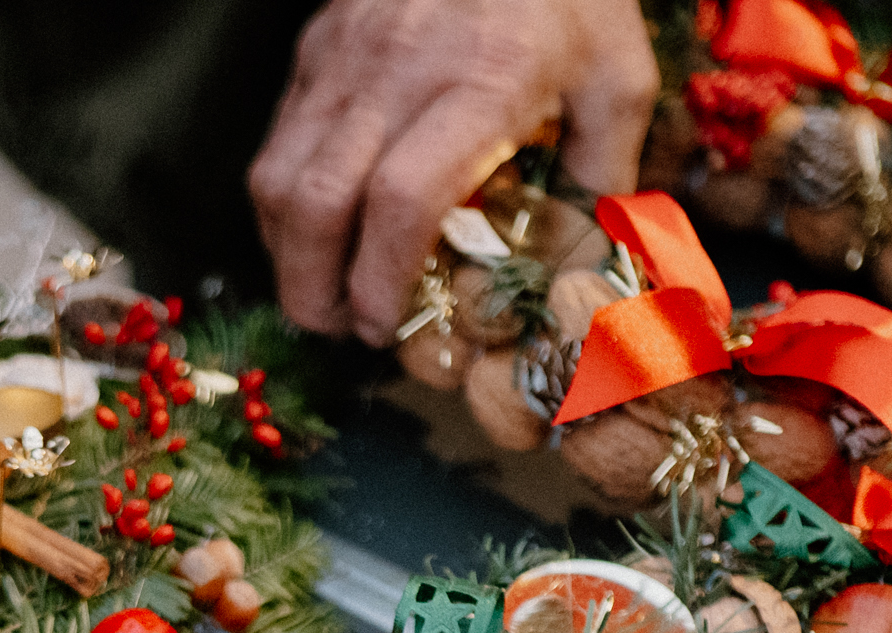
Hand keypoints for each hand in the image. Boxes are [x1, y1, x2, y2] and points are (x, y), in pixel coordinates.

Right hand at [248, 0, 659, 347]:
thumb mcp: (617, 80)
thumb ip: (598, 179)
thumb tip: (575, 274)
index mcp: (481, 81)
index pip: (399, 198)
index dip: (379, 279)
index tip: (387, 324)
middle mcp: (397, 69)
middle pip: (313, 201)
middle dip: (313, 288)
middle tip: (343, 326)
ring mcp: (344, 56)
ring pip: (275, 176)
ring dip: (287, 253)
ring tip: (323, 289)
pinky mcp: (316, 47)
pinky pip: (277, 141)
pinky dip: (285, 203)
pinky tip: (321, 227)